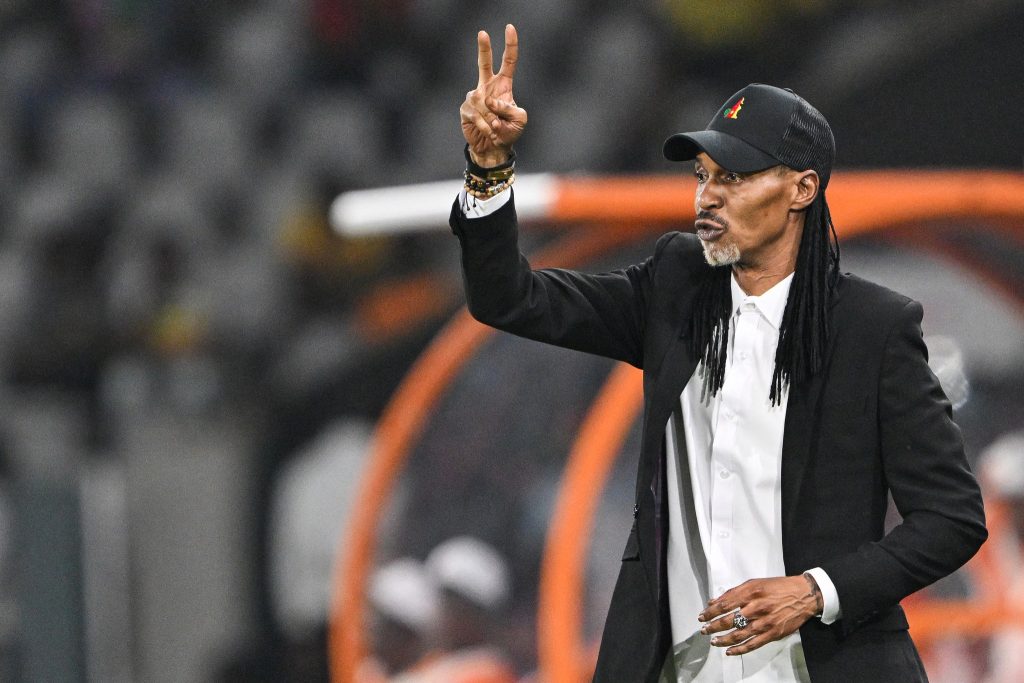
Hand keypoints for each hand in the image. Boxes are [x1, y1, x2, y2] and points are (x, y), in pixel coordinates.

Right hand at [460, 24, 527, 167]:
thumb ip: (510, 108)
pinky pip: (477, 114)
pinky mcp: (466, 109)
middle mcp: (487, 86)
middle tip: (482, 32)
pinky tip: (489, 131)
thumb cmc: (508, 131)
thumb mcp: (520, 120)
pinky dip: (486, 125)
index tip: (509, 28)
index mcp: (504, 85)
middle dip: (483, 48)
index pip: (508, 62)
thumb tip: (490, 101)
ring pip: (484, 102)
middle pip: (484, 63)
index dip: (510, 45)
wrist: (492, 148)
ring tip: (496, 129)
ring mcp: (475, 96)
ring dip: (493, 118)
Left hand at [697, 576, 819, 655]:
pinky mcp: (773, 634)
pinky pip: (753, 644)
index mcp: (751, 592)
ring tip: (714, 641)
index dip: (711, 612)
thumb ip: (734, 592)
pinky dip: (740, 650)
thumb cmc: (778, 587)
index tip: (702, 616)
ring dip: (723, 639)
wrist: (804, 595)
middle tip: (704, 630)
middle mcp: (757, 607)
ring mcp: (766, 622)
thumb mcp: (755, 583)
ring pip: (739, 634)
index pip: (725, 604)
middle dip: (713, 626)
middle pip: (730, 620)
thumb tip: (714, 601)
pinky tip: (730, 651)